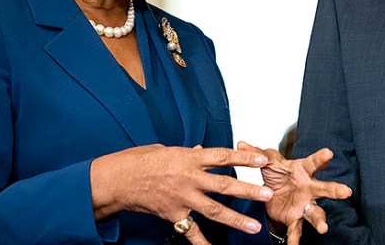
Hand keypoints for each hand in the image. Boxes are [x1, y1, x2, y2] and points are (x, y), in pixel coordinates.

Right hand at [90, 144, 273, 244]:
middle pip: (224, 185)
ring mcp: (182, 198)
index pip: (223, 157)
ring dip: (236, 219)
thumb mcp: (166, 149)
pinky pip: (191, 232)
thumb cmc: (139, 160)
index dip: (245, 159)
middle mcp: (188, 179)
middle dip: (248, 191)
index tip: (263, 161)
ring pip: (214, 210)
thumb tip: (203, 152)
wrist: (117, 180)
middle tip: (266, 194)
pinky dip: (203, 243)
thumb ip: (188, 154)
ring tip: (254, 226)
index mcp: (188, 158)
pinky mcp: (173, 215)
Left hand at [237, 141, 351, 244]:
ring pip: (316, 212)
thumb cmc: (278, 175)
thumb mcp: (269, 163)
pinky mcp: (296, 219)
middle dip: (335, 190)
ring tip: (323, 228)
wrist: (274, 195)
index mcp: (303, 171)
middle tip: (346, 191)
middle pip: (324, 188)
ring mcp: (305, 205)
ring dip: (320, 220)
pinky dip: (295, 239)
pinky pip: (297, 230)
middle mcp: (309, 188)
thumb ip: (257, 154)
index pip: (313, 162)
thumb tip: (241, 144)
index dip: (321, 157)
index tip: (329, 153)